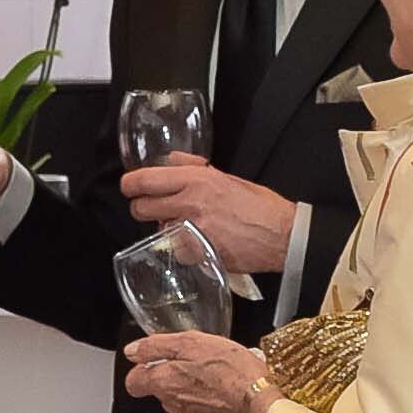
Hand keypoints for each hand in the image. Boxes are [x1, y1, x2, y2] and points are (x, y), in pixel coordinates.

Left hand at [116, 153, 293, 281]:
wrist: (282, 235)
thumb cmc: (260, 206)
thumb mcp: (228, 177)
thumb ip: (195, 167)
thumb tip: (171, 160)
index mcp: (196, 178)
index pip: (145, 179)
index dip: (130, 185)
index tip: (130, 187)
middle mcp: (190, 201)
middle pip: (141, 207)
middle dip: (142, 209)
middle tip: (154, 210)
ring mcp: (191, 229)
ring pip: (156, 230)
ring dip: (164, 229)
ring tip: (184, 228)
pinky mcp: (197, 252)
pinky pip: (174, 250)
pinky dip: (180, 249)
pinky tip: (197, 244)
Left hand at [123, 331, 272, 412]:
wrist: (258, 395)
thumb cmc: (229, 368)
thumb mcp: (189, 342)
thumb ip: (155, 346)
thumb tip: (134, 350)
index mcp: (163, 382)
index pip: (133, 382)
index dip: (142, 369)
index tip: (155, 361)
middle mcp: (173, 403)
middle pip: (160, 389)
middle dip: (172, 375)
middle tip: (194, 361)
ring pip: (180, 399)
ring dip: (190, 386)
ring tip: (212, 373)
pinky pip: (200, 409)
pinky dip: (207, 399)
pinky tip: (221, 388)